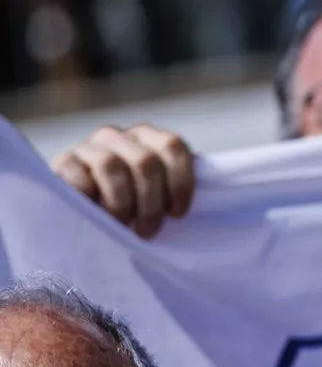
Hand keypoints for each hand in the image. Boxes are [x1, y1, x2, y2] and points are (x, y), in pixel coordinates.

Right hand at [51, 124, 196, 238]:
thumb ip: (177, 190)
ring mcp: (88, 146)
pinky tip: (96, 215)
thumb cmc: (135, 210)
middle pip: (145, 162)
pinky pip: (79, 178)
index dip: (180, 183)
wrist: (86, 217)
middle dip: (151, 203)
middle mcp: (117, 136)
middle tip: (149, 230)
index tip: (178, 215)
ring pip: (111, 166)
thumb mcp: (160, 198)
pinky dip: (92, 201)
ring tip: (123, 226)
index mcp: (148, 137)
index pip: (173, 146)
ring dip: (121, 204)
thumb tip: (214, 195)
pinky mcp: (63, 162)